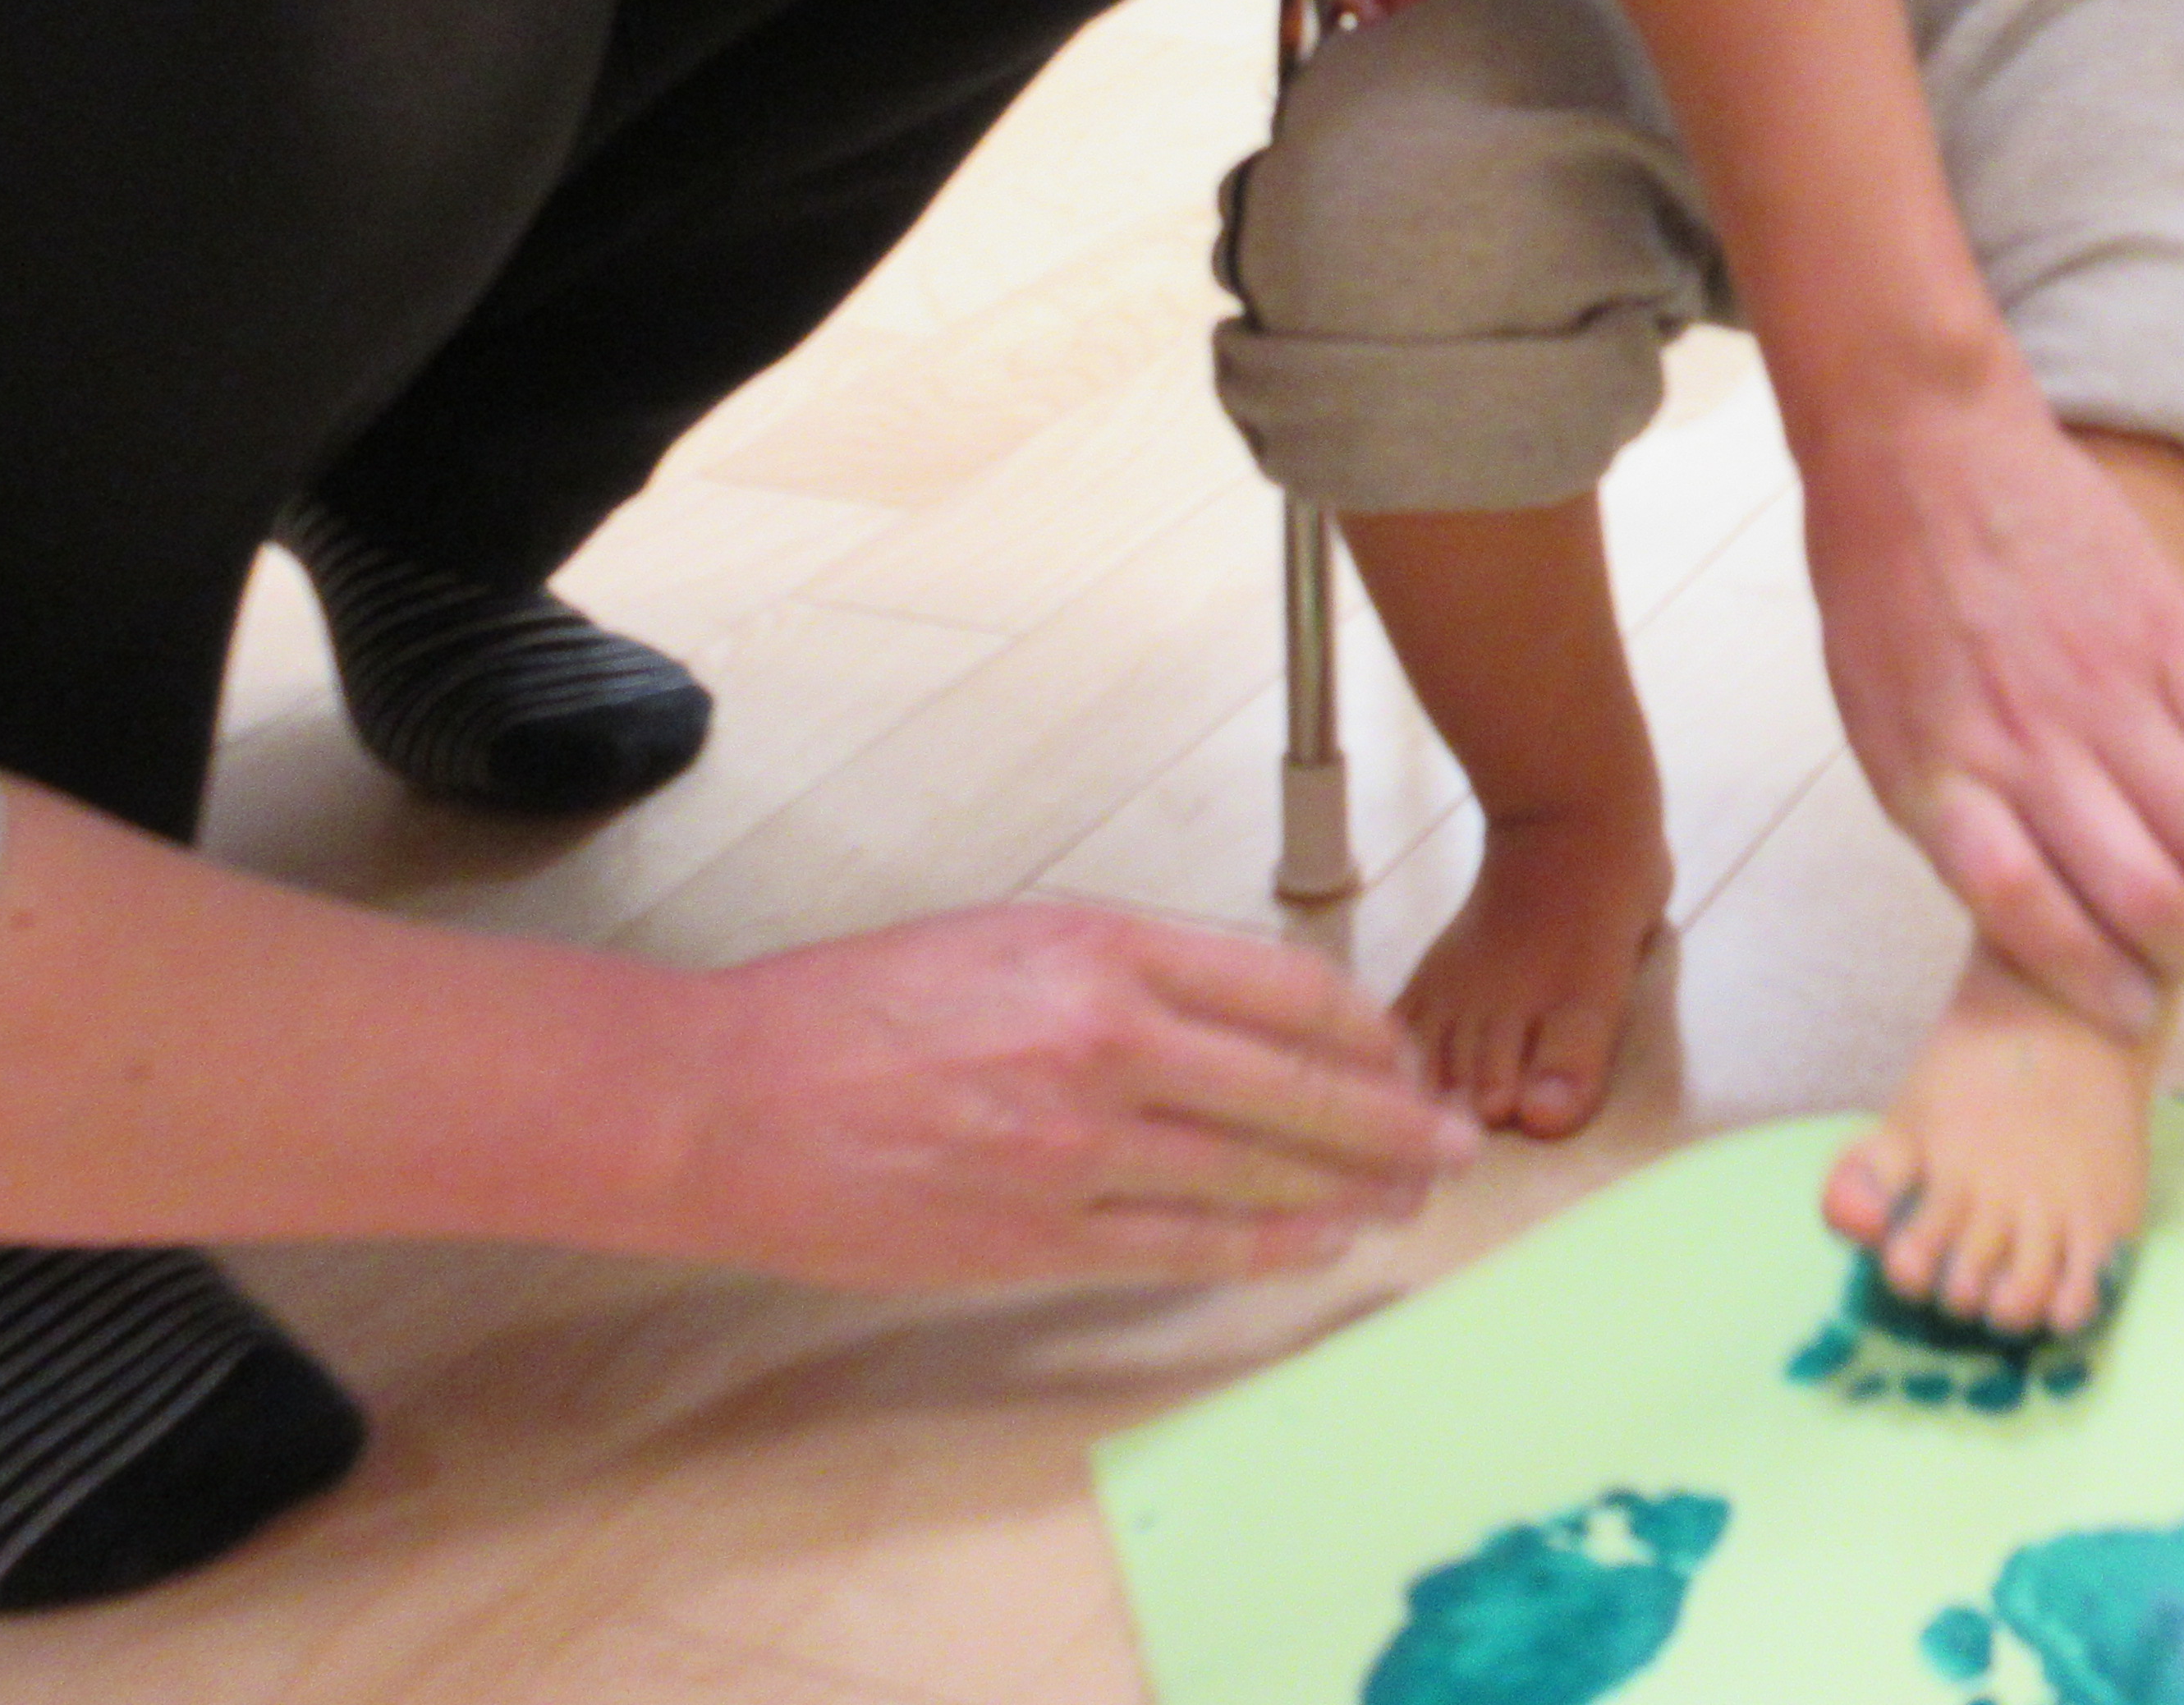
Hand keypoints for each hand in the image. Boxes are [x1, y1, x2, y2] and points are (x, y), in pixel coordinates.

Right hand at [673, 901, 1476, 1288]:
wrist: (728, 1101)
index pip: (1287, 988)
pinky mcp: (1039, 1239)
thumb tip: (1240, 1012)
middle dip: (1393, 1122)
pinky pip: (1187, 1248)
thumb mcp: (1009, 935)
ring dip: (1350, 1193)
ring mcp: (1077, 1150)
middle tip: (1455, 1143)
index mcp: (1102, 946)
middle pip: (1298, 1089)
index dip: (1364, 1031)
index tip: (1401, 1053)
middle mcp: (1107, 1043)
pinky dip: (1267, 1248)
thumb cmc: (859, 1006)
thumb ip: (1128, 968)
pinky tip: (1320, 1245)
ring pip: (1257, 1178)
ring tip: (1409, 1199)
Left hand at [1801, 358, 2183, 1040]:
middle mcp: (2029, 744)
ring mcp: (2106, 686)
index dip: (2094, 982)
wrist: (1923, 448)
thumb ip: (1957, 821)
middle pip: (2143, 895)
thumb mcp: (1881, 731)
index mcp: (1941, 779)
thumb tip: (2035, 908)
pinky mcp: (2166, 632)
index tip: (2131, 1008)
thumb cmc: (1887, 597)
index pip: (2031, 919)